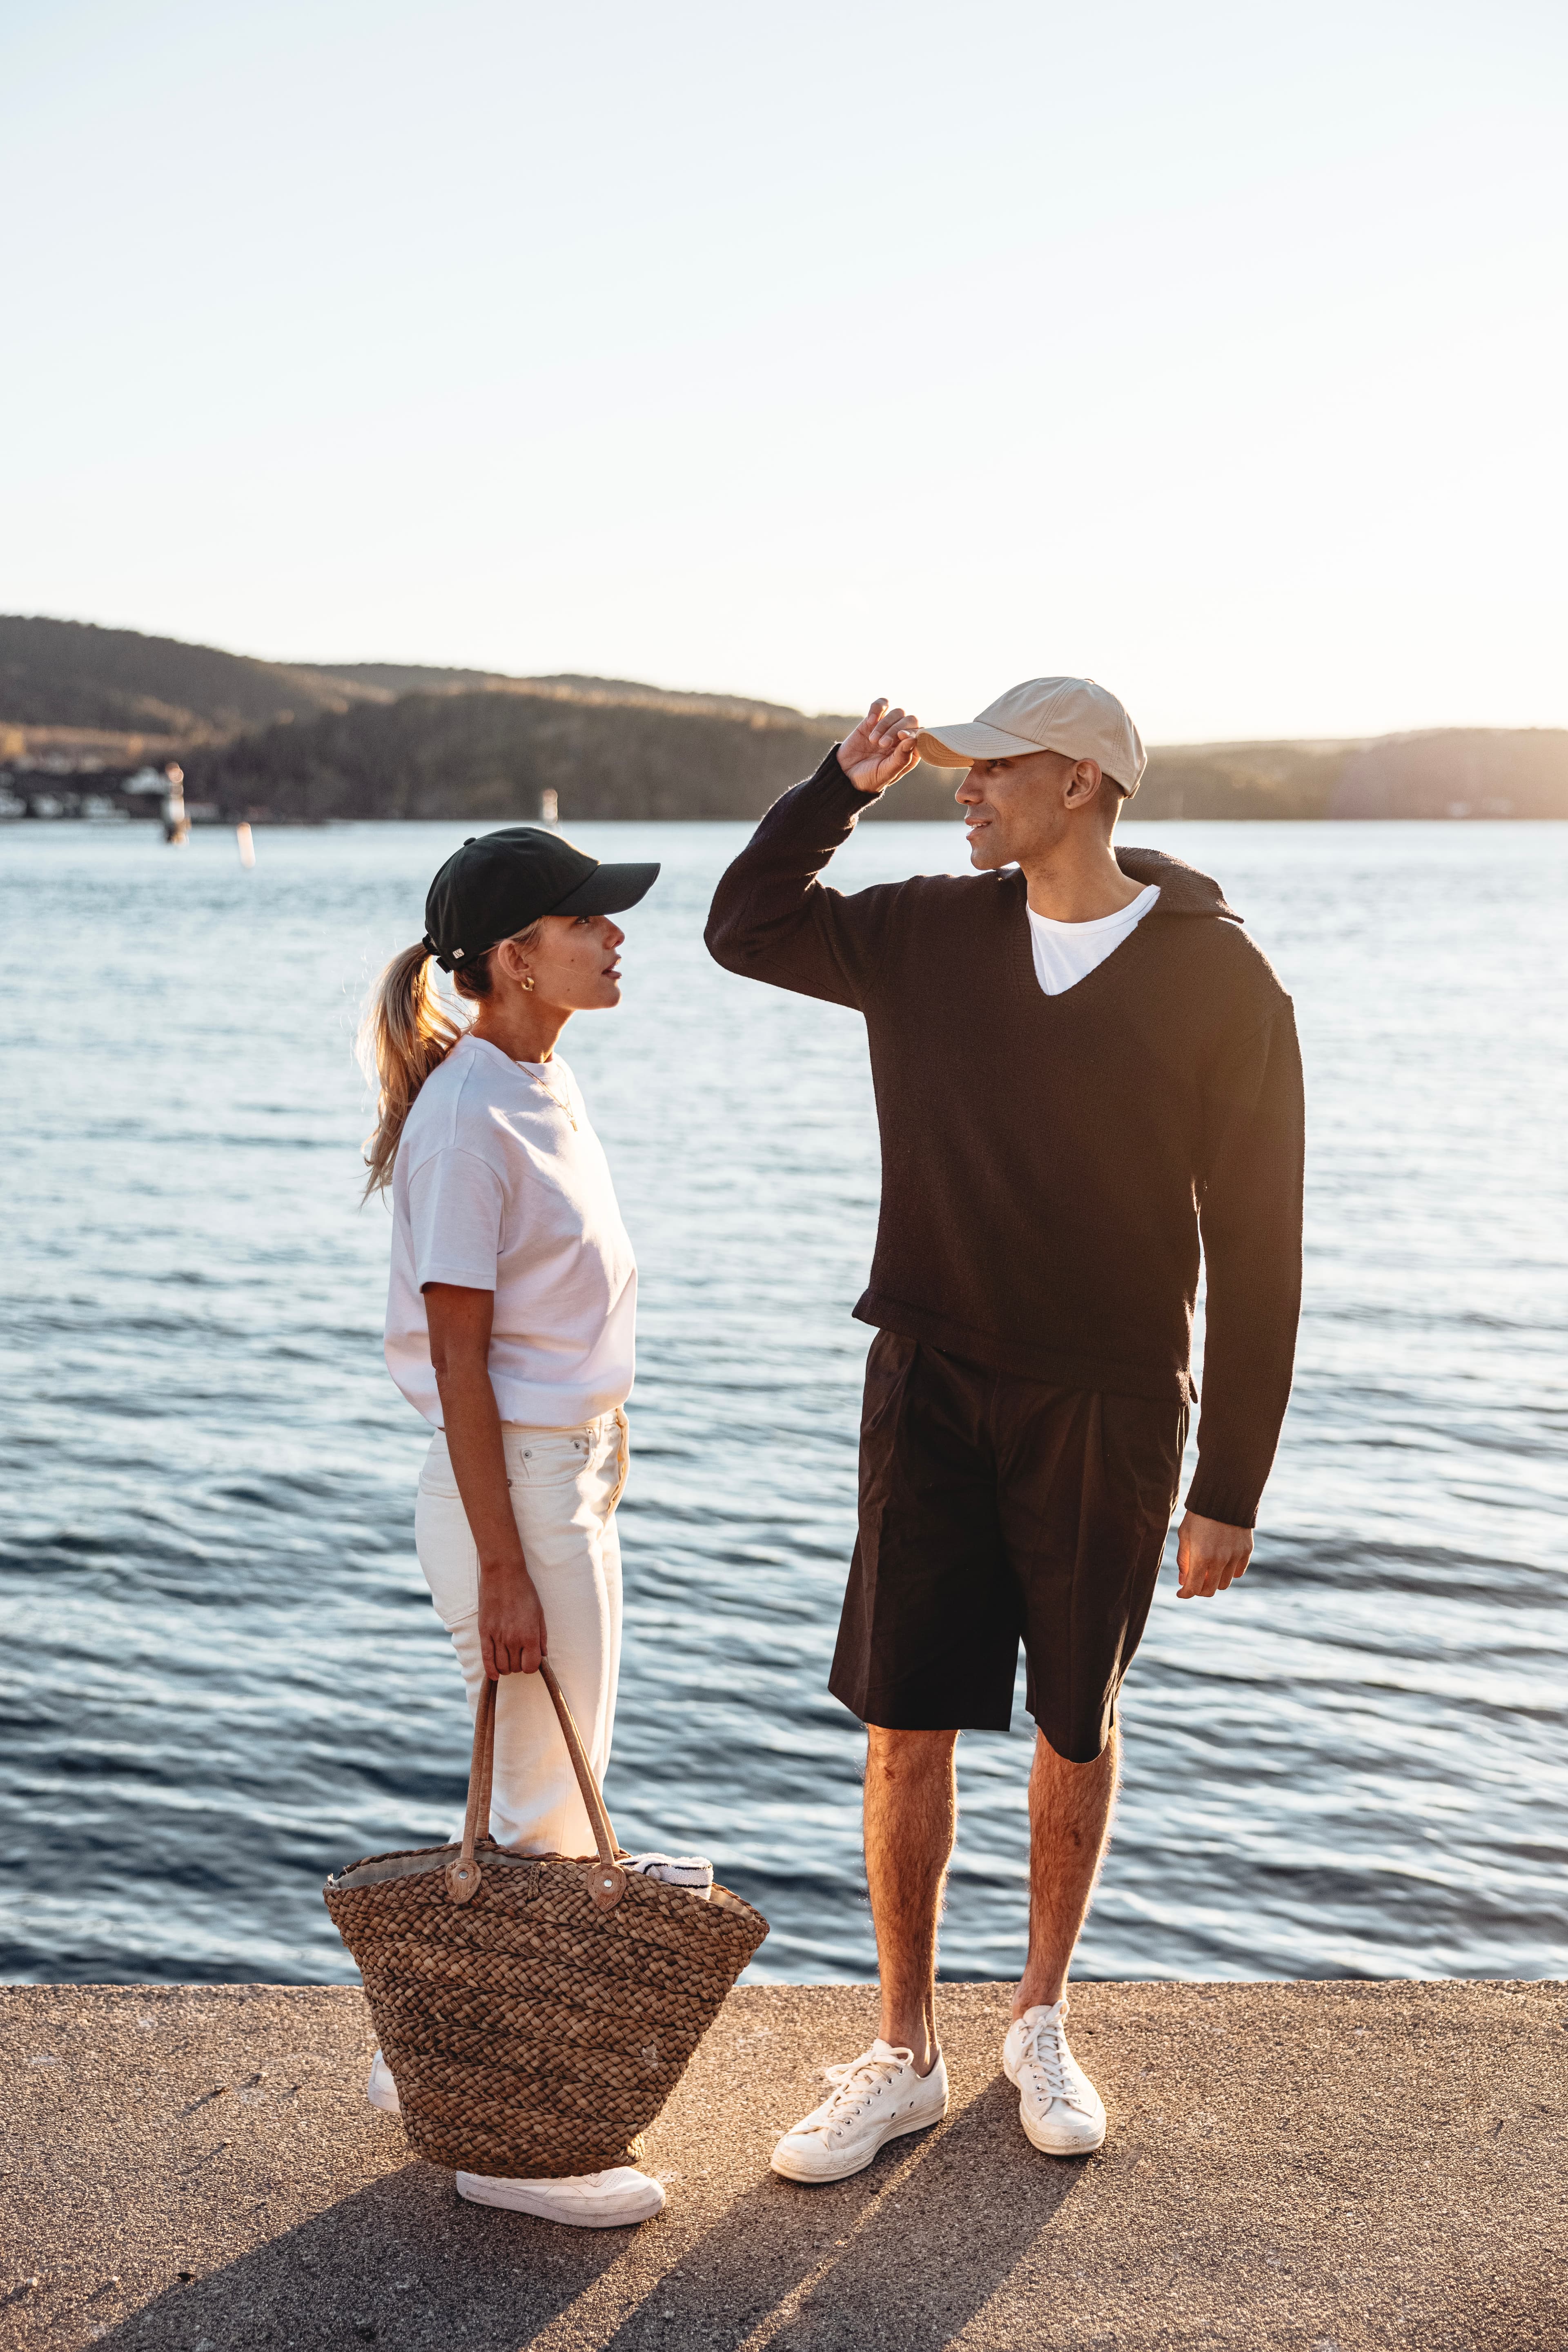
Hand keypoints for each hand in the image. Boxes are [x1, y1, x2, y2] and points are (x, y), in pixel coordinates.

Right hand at [478, 1556, 546, 1675]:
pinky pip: (486, 1658)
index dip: (531, 1666)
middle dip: (518, 1665)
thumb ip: (542, 1637)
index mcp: (530, 1635)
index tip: (530, 1660)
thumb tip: (543, 1655)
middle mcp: (513, 1639)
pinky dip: (490, 1670)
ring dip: (506, 1667)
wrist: (503, 1574)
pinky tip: (494, 1674)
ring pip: (501, 1666)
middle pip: (516, 1668)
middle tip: (519, 1655)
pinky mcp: (484, 1632)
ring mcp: (497, 1637)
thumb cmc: (525, 1591)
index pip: (531, 1666)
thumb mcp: (540, 1613)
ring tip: (508, 1659)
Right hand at [837, 699, 920, 794]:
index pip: (921, 734)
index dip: (913, 732)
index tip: (901, 737)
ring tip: (873, 741)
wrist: (845, 774)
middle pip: (910, 720)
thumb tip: (913, 739)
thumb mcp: (885, 774)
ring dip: (885, 724)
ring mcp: (888, 727)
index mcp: (910, 752)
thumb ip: (901, 758)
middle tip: (882, 744)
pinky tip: (870, 721)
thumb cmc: (868, 778)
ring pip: (897, 712)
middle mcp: (902, 738)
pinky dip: (877, 708)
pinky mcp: (874, 720)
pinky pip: (882, 704)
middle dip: (896, 729)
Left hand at [1175, 1510, 1252, 1598]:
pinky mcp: (1246, 1552)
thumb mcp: (1185, 1536)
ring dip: (1214, 1581)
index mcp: (1201, 1556)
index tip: (1181, 1593)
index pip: (1193, 1588)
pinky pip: (1238, 1573)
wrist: (1223, 1497)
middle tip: (1194, 1582)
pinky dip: (1229, 1573)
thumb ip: (1184, 1560)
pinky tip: (1222, 1563)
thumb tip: (1183, 1581)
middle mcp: (1220, 1560)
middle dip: (1199, 1590)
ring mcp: (1235, 1557)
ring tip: (1208, 1570)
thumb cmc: (1199, 1516)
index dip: (1185, 1593)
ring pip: (1225, 1584)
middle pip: (1210, 1590)